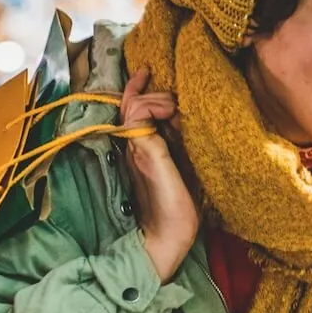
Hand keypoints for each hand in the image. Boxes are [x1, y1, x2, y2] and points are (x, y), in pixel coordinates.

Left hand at [120, 68, 197, 281]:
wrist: (167, 241)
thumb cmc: (167, 209)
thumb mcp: (158, 168)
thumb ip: (149, 137)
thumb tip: (144, 111)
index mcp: (138, 145)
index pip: (134, 106)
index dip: (137, 88)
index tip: (147, 71)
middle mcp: (139, 147)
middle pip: (138, 108)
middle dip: (150, 93)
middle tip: (168, 91)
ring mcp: (148, 157)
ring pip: (147, 120)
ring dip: (158, 105)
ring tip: (176, 103)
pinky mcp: (159, 166)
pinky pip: (157, 134)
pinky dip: (165, 121)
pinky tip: (177, 121)